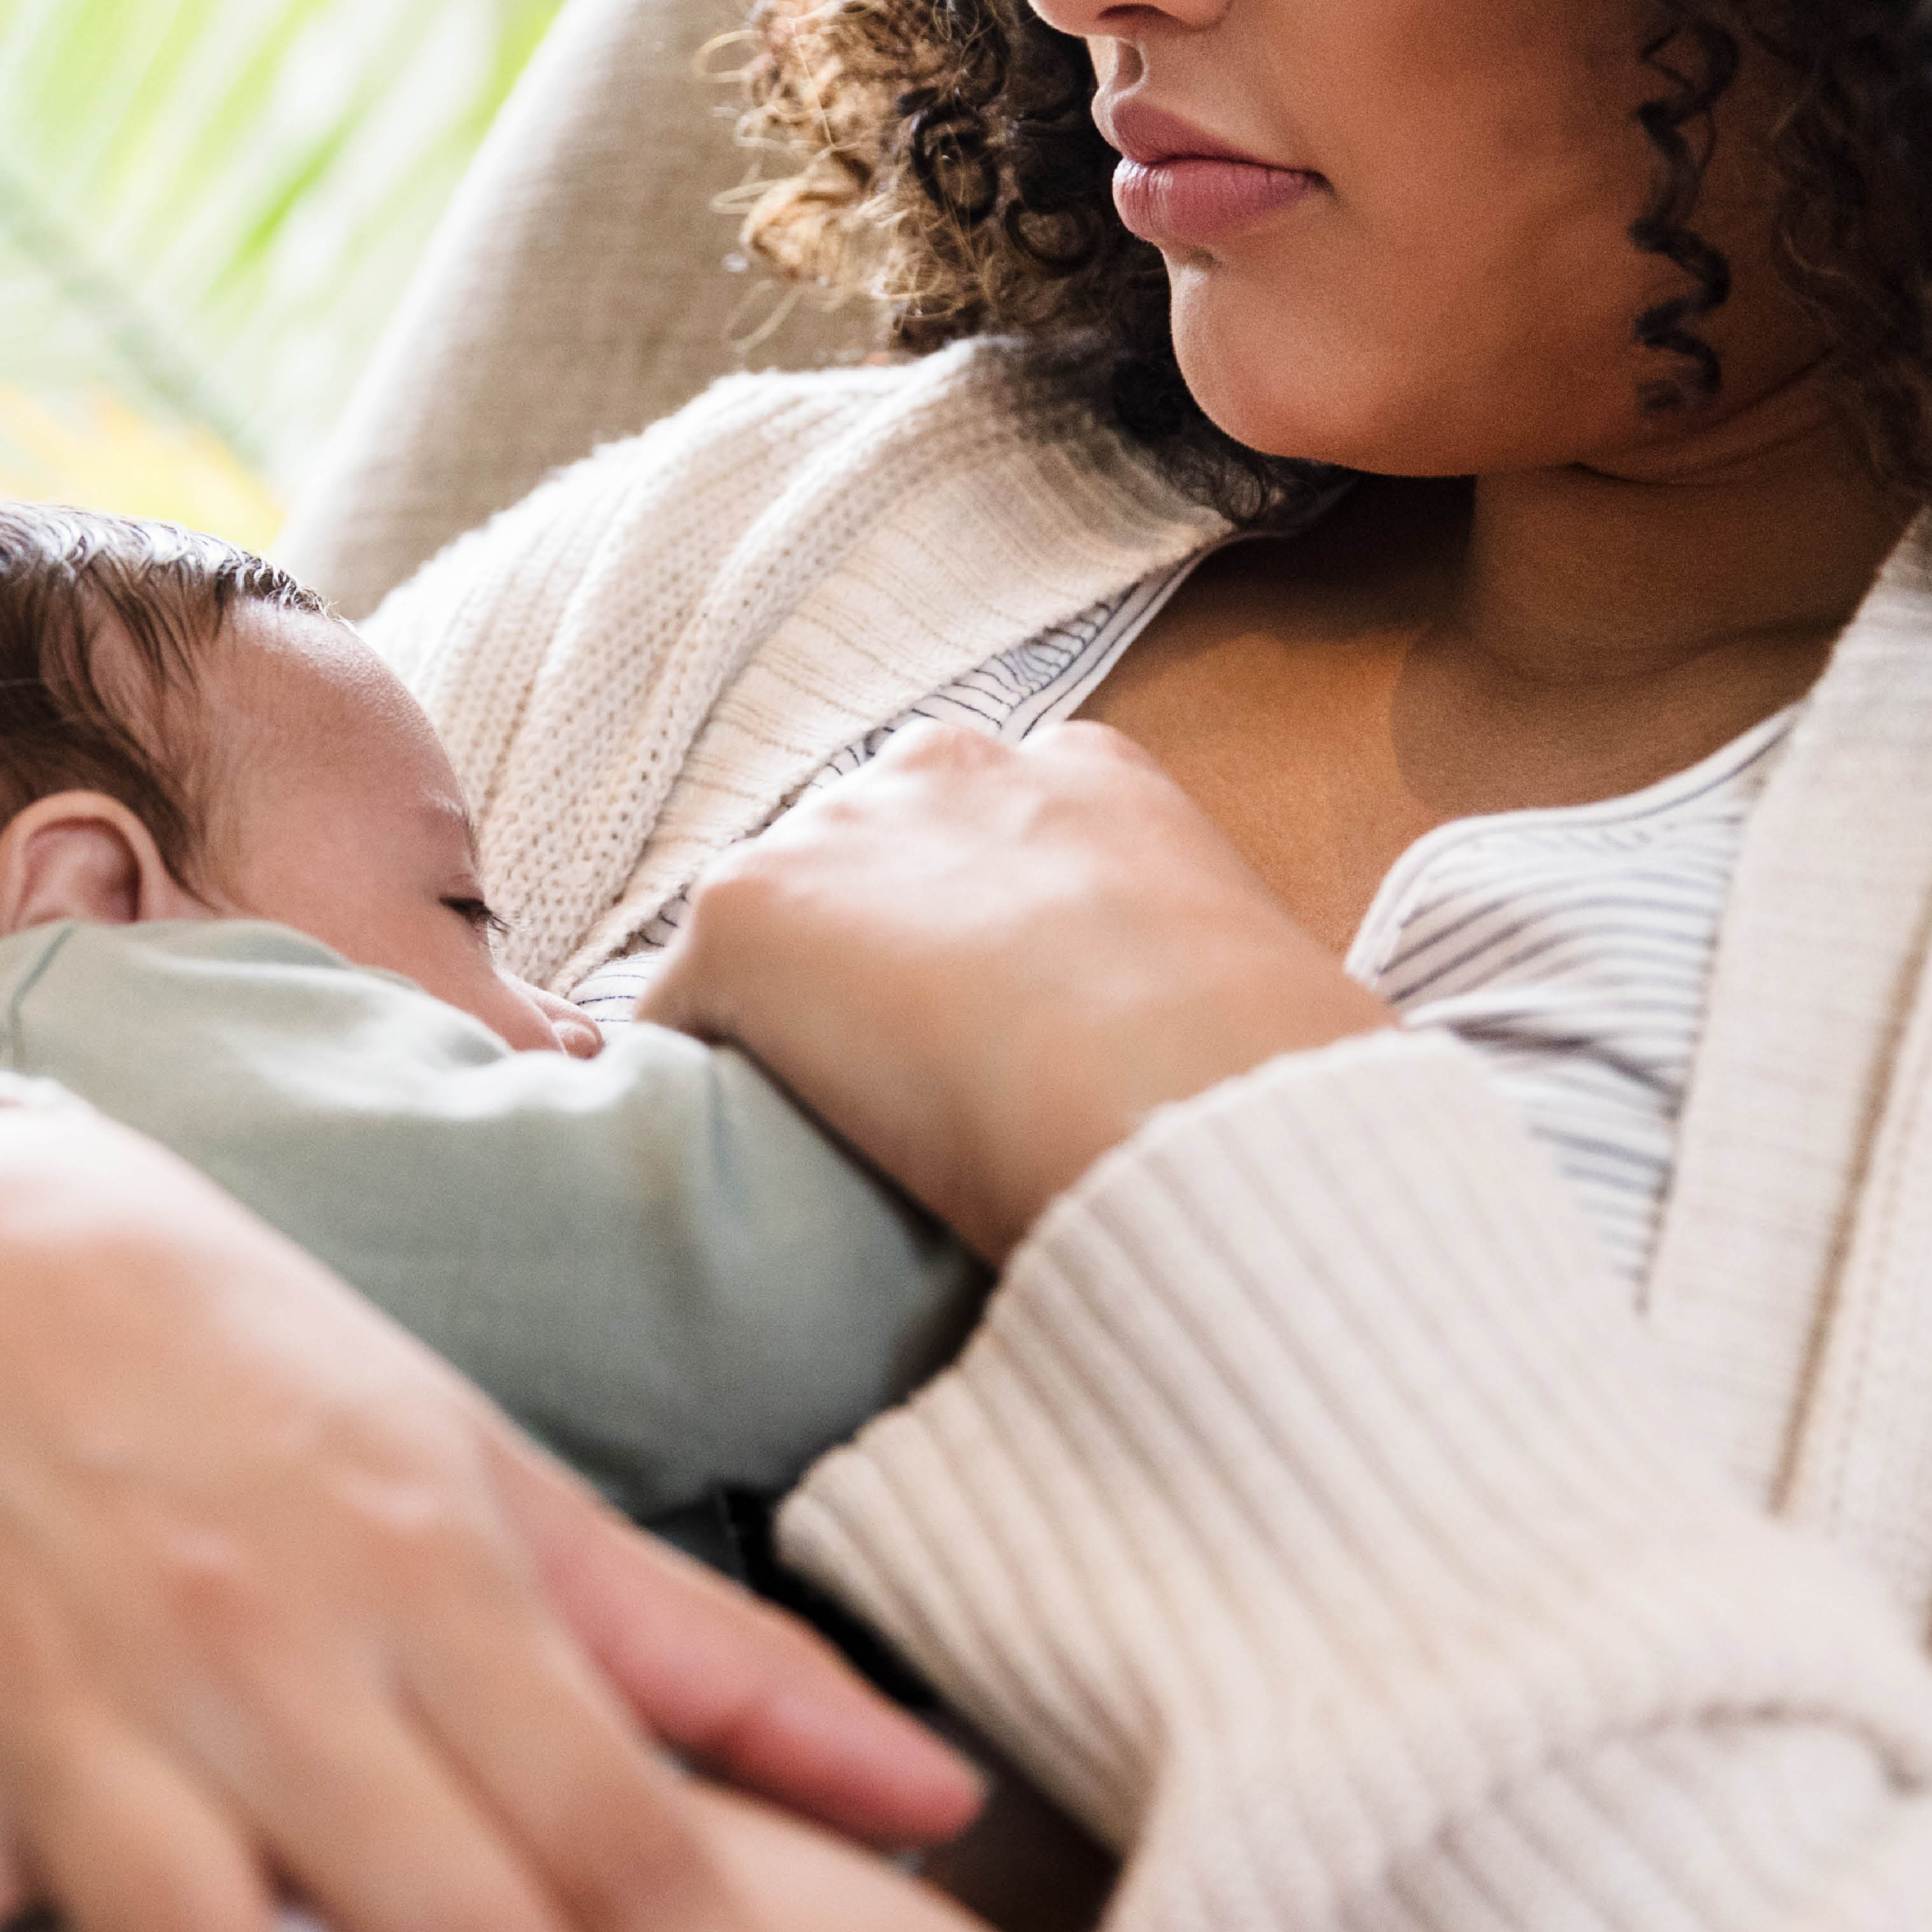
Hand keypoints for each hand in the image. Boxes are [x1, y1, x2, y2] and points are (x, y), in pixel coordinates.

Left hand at [637, 722, 1390, 1260]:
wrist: (1186, 1093)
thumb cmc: (1257, 1077)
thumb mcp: (1242, 991)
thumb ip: (1179, 987)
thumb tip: (1194, 1079)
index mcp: (1086, 774)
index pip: (974, 836)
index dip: (962, 943)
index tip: (974, 1034)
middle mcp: (950, 766)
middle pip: (853, 866)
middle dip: (856, 964)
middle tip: (890, 1092)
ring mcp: (836, 830)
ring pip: (763, 939)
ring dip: (775, 1023)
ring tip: (810, 1139)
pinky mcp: (745, 911)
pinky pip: (674, 1017)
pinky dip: (686, 1087)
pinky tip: (725, 1164)